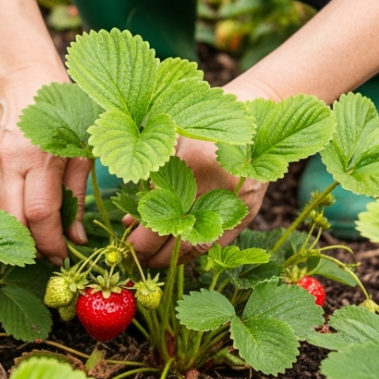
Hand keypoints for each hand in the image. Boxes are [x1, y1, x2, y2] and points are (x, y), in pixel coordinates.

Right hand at [0, 66, 90, 264]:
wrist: (22, 77)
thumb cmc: (63, 109)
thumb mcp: (81, 148)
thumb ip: (77, 196)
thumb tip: (75, 238)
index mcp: (40, 154)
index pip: (40, 214)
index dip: (51, 243)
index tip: (62, 256)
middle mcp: (8, 161)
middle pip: (12, 222)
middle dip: (31, 246)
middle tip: (49, 253)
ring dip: (17, 233)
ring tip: (39, 234)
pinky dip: (7, 214)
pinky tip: (23, 212)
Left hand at [124, 137, 266, 267]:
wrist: (250, 119)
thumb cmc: (201, 125)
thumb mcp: (169, 145)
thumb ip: (151, 183)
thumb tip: (130, 222)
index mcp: (196, 164)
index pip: (162, 215)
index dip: (143, 237)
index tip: (128, 244)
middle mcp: (220, 187)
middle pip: (181, 236)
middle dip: (155, 253)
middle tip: (137, 257)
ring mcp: (238, 202)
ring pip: (201, 244)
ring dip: (175, 258)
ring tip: (154, 260)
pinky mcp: (249, 211)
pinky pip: (220, 241)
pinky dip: (197, 251)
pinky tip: (178, 254)